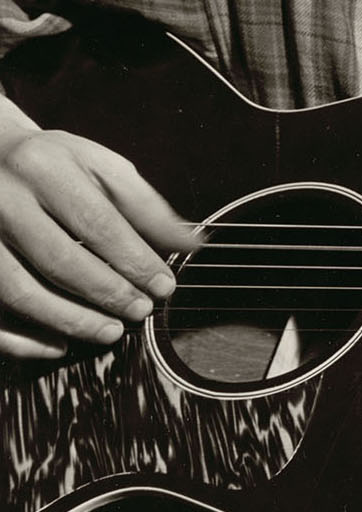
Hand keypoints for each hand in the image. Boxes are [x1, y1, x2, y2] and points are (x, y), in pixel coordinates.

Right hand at [0, 105, 199, 358]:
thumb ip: (145, 206)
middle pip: (59, 259)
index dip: (134, 259)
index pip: (97, 221)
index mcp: (45, 166)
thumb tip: (192, 243)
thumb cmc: (56, 166)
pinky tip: (57, 345)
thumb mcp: (101, 168)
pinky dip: (20, 338)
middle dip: (107, 292)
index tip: (164, 285)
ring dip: (69, 319)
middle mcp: (3, 199)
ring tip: (111, 332)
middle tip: (141, 312)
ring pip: (18, 290)